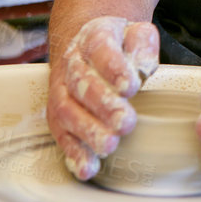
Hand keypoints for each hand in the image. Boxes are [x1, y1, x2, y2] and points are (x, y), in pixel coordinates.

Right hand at [47, 16, 158, 179]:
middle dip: (102, 105)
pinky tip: (87, 167)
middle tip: (125, 122)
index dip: (113, 68)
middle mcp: (70, 64)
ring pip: (66, 110)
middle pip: (80, 84)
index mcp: (93, 38)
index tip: (131, 86)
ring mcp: (61, 90)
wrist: (86, 47)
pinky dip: (72, 152)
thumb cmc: (119, 45)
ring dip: (87, 130)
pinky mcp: (57, 116)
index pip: (100, 49)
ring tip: (109, 145)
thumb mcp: (136, 33)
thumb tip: (142, 66)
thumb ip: (143, 45)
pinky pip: (60, 134)